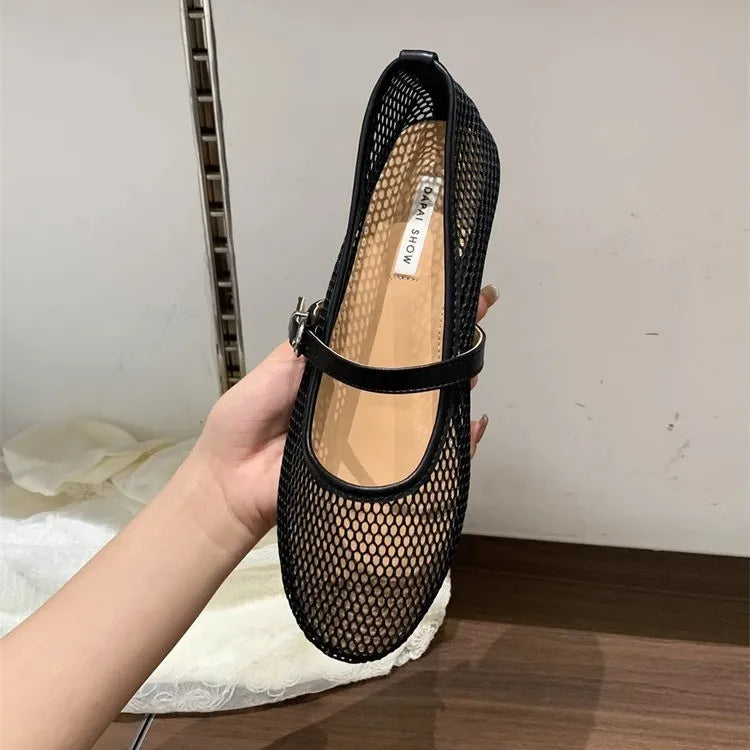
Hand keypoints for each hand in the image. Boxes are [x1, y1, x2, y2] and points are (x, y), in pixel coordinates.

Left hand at [192, 284, 498, 539]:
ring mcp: (372, 435)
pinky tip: (472, 425)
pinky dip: (454, 444)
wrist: (231, 484)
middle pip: (412, 370)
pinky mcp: (377, 470)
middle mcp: (361, 400)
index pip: (383, 339)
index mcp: (339, 371)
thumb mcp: (274, 371)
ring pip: (423, 408)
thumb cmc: (245, 423)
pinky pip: (421, 458)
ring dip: (454, 385)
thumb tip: (341, 312)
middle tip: (475, 318)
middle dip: (446, 343)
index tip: (444, 286)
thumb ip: (307, 348)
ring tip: (474, 364)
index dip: (412, 315)